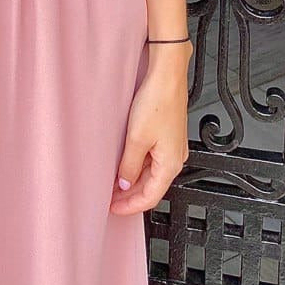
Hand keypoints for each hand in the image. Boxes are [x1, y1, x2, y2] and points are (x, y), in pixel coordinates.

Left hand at [109, 48, 189, 215]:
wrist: (168, 76)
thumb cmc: (158, 102)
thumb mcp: (137, 138)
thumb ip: (129, 165)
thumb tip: (124, 183)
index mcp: (170, 164)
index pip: (150, 197)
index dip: (130, 206)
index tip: (113, 209)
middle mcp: (175, 158)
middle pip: (151, 187)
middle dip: (130, 195)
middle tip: (109, 198)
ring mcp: (172, 147)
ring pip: (152, 173)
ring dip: (133, 180)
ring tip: (114, 183)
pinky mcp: (168, 135)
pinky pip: (153, 159)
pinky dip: (138, 166)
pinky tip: (126, 163)